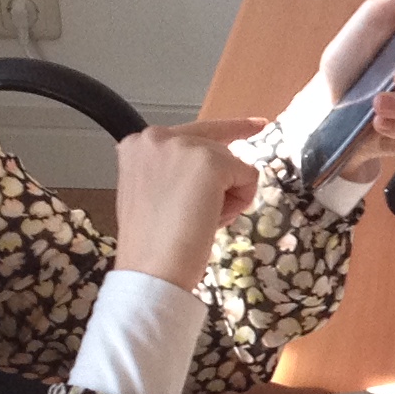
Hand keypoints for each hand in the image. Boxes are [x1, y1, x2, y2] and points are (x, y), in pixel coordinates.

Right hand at [115, 118, 270, 287]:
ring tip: (198, 222)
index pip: (192, 132)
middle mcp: (156, 136)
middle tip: (202, 214)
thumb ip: (171, 173)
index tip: (258, 124)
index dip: (228, 131)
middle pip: (216, 148)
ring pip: (232, 164)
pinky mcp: (209, 161)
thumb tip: (208, 174)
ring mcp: (183, 145)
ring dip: (226, 196)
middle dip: (220, 183)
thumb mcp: (152, 194)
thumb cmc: (152, 244)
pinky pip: (248, 175)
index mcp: (137, 145)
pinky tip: (214, 218)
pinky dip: (241, 200)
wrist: (152, 269)